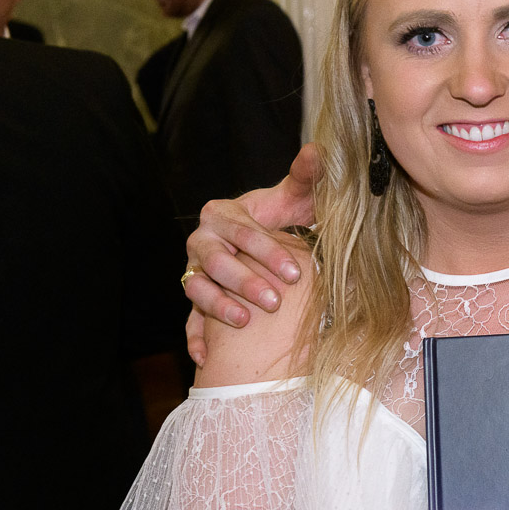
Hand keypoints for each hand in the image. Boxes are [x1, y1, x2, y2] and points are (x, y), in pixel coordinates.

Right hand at [184, 144, 320, 364]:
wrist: (266, 237)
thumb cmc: (283, 216)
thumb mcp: (295, 196)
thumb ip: (306, 176)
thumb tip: (319, 152)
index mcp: (221, 215)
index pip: (242, 232)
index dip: (267, 251)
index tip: (294, 272)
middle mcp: (202, 242)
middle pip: (216, 262)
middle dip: (244, 281)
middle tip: (273, 301)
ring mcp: (195, 271)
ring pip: (197, 289)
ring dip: (217, 307)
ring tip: (244, 323)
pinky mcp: (196, 298)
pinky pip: (189, 319)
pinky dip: (195, 338)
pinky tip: (207, 357)